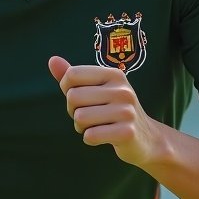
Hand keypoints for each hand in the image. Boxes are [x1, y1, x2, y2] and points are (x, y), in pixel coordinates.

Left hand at [48, 55, 162, 167]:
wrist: (146, 139)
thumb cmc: (113, 111)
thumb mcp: (97, 90)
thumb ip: (74, 76)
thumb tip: (52, 60)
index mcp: (114, 75)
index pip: (72, 75)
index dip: (67, 89)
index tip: (81, 98)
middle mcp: (122, 90)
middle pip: (73, 97)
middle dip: (74, 110)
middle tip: (90, 116)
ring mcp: (127, 111)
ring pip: (80, 117)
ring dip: (82, 127)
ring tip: (97, 126)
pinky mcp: (127, 133)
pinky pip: (90, 135)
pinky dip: (90, 139)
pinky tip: (103, 137)